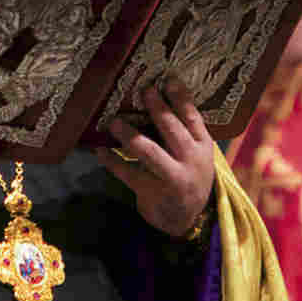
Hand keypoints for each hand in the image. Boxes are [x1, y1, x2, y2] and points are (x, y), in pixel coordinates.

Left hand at [101, 77, 215, 237]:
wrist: (186, 220)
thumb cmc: (186, 175)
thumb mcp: (193, 155)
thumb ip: (180, 132)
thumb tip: (151, 100)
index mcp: (202, 146)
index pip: (193, 118)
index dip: (181, 99)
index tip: (168, 80)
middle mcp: (191, 161)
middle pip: (174, 132)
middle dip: (158, 110)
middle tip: (144, 91)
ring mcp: (173, 179)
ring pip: (151, 154)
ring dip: (131, 136)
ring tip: (114, 122)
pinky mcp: (154, 193)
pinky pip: (129, 174)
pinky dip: (112, 162)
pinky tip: (99, 150)